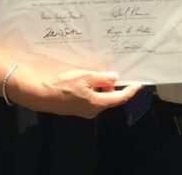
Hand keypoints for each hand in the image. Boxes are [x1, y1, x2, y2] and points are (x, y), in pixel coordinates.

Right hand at [11, 67, 142, 118]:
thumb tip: (114, 78)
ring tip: (92, 74)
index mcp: (98, 103)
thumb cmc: (62, 86)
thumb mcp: (85, 77)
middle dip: (112, 85)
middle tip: (107, 72)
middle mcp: (93, 110)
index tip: (139, 84)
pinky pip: (91, 98)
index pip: (120, 98)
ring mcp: (84, 110)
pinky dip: (92, 89)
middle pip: (110, 97)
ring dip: (100, 86)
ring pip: (100, 97)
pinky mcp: (77, 108)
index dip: (131, 91)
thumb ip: (102, 78)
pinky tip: (84, 80)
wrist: (41, 95)